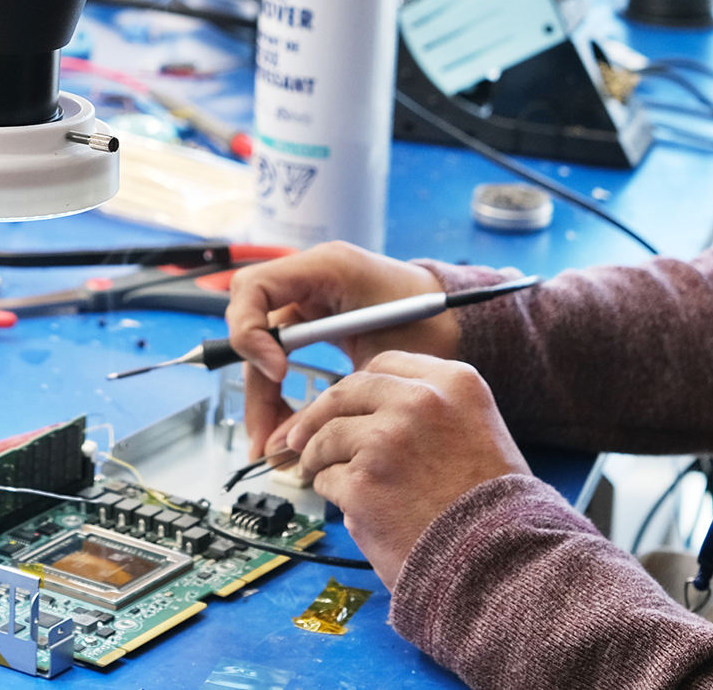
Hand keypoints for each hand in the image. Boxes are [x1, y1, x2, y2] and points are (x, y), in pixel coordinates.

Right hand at [225, 241, 453, 457]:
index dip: (252, 332)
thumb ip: (332, 396)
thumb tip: (282, 442)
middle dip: (254, 382)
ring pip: (262, 348)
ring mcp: (309, 298)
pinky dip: (279, 391)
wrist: (460, 321)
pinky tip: (286, 426)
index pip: (254, 289)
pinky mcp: (314, 320)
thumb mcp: (382, 361)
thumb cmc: (432, 328)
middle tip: (264, 432)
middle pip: (252, 326)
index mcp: (326, 267)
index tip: (278, 372)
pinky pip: (280, 354)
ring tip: (272, 444)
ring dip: (262, 395)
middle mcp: (309, 278)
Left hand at [283, 351, 529, 583]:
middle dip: (318, 414)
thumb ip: (434, 409)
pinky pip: (327, 479)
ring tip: (319, 474)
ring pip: (327, 436)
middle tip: (303, 437)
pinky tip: (350, 506)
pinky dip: (331, 493)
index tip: (346, 404)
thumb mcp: (480, 430)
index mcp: (454, 382)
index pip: (385, 365)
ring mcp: (385, 440)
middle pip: (346, 392)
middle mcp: (419, 401)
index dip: (360, 387)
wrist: (500, 561)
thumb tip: (375, 411)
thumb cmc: (495, 506)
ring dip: (318, 457)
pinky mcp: (361, 483)